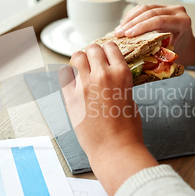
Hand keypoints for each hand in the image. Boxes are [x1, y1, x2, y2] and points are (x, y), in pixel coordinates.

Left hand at [59, 43, 157, 195]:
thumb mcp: (130, 98)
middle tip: (93, 63)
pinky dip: (68, 75)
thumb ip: (120, 82)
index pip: (110, 47)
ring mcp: (84, 85)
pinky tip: (73, 82)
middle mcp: (102, 75)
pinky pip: (64, 75)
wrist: (114, 149)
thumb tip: (112, 75)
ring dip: (79, 60)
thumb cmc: (127, 129)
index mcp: (121, 74)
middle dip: (93, 53)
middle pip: (92, 49)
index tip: (105, 55)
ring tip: (81, 70)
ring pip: (76, 56)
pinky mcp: (71, 97)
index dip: (107, 50)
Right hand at [115, 4, 194, 74]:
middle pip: (150, 12)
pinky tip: (123, 24)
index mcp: (183, 22)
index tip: (128, 35)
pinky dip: (132, 16)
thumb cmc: (181, 53)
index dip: (141, 27)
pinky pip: (144, 8)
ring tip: (118, 30)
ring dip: (130, 19)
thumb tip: (136, 52)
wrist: (189, 47)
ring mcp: (169, 7)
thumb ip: (157, 50)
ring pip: (145, 8)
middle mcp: (177, 11)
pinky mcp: (161, 7)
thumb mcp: (171, 54)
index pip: (159, 20)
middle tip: (119, 33)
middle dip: (132, 23)